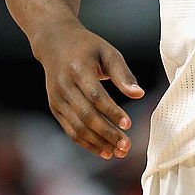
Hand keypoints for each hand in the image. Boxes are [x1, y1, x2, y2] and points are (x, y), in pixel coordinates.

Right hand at [32, 19, 144, 159]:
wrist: (55, 42)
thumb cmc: (87, 47)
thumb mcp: (107, 52)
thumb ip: (122, 74)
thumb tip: (139, 94)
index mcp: (78, 69)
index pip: (95, 95)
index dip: (112, 111)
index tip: (128, 124)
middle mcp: (64, 86)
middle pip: (86, 115)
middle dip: (107, 133)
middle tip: (125, 145)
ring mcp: (56, 98)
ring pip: (77, 127)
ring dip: (97, 142)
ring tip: (117, 152)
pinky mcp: (55, 107)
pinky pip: (70, 129)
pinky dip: (86, 142)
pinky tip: (102, 149)